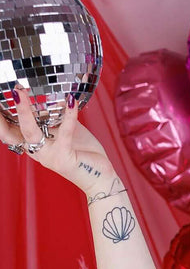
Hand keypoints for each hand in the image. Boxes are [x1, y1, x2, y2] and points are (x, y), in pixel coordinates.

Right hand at [0, 85, 116, 195]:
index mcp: (33, 145)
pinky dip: (69, 115)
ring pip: (30, 132)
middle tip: (9, 90)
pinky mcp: (64, 158)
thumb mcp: (65, 130)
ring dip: (25, 111)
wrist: (101, 178)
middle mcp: (37, 151)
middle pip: (10, 132)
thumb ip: (55, 115)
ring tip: (21, 92)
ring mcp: (49, 156)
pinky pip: (64, 133)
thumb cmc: (83, 153)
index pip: (8, 132)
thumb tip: (51, 95)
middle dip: (5, 111)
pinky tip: (72, 101)